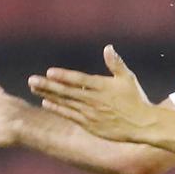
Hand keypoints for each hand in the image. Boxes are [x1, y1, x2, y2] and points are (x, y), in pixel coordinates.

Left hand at [29, 45, 153, 142]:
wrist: (142, 125)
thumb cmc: (136, 99)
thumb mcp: (128, 79)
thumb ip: (116, 64)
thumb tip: (108, 47)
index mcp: (102, 87)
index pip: (79, 80)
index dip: (63, 76)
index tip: (49, 72)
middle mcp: (94, 100)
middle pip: (66, 91)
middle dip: (47, 85)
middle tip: (31, 80)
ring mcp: (90, 114)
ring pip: (65, 103)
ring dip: (48, 95)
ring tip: (34, 88)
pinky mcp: (89, 125)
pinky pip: (69, 115)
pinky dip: (57, 108)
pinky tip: (46, 102)